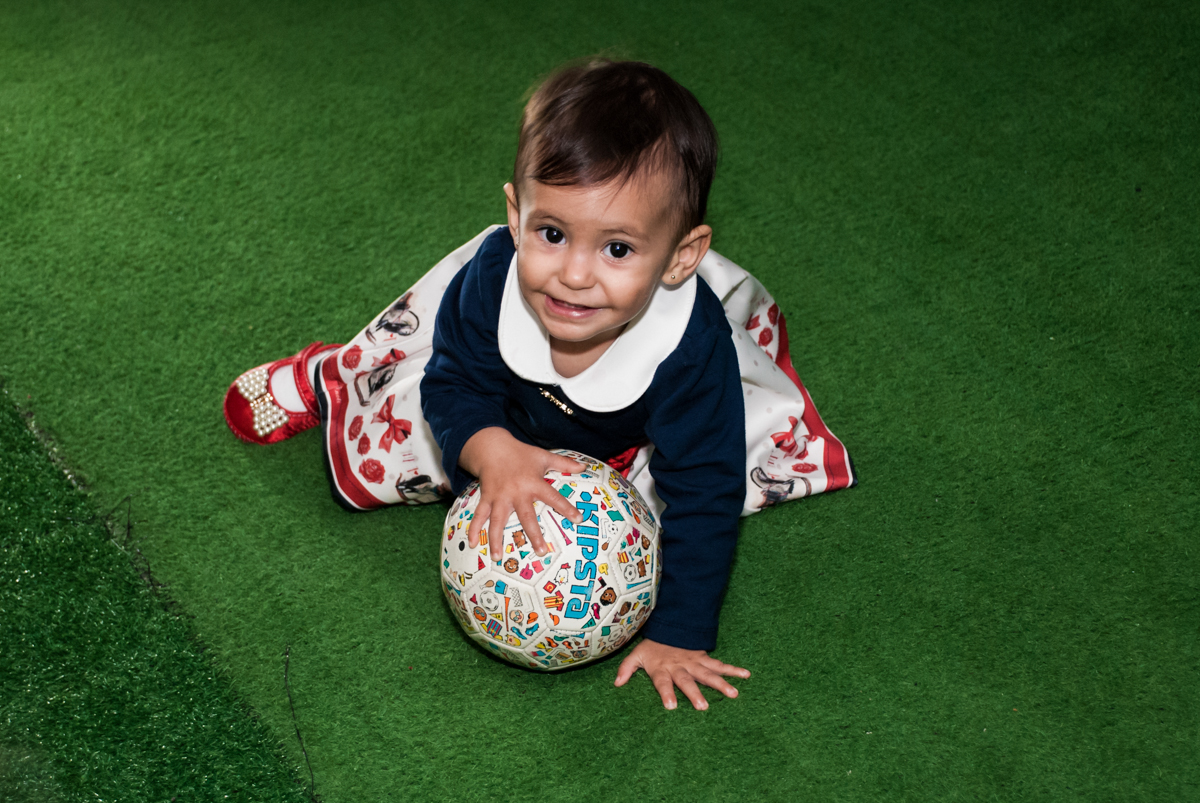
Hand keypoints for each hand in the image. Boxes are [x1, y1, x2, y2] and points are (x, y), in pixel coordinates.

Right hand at [458, 427, 583, 560]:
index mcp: (533, 483)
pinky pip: (479, 515)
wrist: (492, 447)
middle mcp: (516, 492)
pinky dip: (474, 529)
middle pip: (526, 516)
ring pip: (498, 521)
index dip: (566, 507)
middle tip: (541, 552)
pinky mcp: (486, 498)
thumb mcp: (544, 456)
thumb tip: (585, 466)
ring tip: (498, 557)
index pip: (553, 497)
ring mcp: (499, 497)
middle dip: (533, 534)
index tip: (578, 519)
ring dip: (496, 539)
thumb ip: (564, 463)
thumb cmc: (521, 453)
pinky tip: (472, 543)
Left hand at [614, 638, 749, 709]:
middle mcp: (680, 667)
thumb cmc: (652, 647)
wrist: (669, 627)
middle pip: (688, 681)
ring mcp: (694, 663)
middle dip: (695, 693)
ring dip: (721, 683)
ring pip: (708, 674)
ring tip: (734, 694)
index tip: (671, 707)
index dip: (666, 694)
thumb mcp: (636, 655)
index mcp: (662, 669)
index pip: (663, 683)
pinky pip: (720, 665)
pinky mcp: (704, 659)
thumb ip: (626, 669)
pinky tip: (746, 675)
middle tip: (703, 707)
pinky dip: (733, 670)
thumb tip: (616, 684)